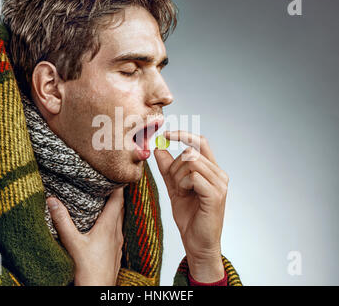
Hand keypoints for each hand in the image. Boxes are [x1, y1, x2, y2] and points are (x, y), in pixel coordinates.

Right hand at [47, 187, 124, 285]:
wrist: (98, 289)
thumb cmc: (88, 269)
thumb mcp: (72, 242)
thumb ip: (63, 221)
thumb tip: (52, 200)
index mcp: (108, 226)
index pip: (117, 200)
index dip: (118, 186)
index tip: (116, 174)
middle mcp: (116, 232)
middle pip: (120, 208)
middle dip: (116, 195)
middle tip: (110, 183)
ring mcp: (118, 242)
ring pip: (120, 219)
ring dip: (115, 209)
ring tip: (107, 200)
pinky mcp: (116, 251)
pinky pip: (118, 231)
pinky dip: (113, 222)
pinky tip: (106, 226)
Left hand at [154, 131, 227, 282]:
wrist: (197, 243)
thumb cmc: (190, 217)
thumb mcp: (174, 187)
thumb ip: (168, 168)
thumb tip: (157, 148)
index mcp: (212, 170)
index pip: (200, 142)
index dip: (183, 134)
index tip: (166, 135)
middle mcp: (219, 174)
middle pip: (190, 152)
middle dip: (174, 167)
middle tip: (175, 186)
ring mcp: (219, 184)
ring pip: (190, 162)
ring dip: (178, 177)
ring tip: (182, 193)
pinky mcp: (215, 194)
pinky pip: (192, 176)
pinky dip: (182, 184)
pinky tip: (185, 196)